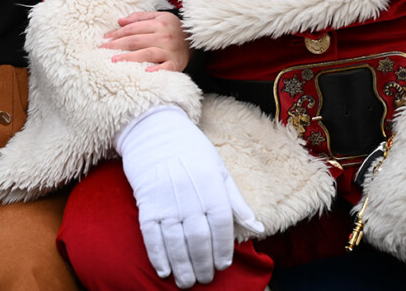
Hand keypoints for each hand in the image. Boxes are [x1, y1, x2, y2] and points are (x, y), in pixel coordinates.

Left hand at [103, 10, 189, 71]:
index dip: (117, 33)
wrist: (196, 41)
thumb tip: (119, 21)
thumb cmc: (173, 29)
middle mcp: (164, 36)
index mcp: (159, 23)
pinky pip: (165, 68)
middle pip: (136, 40)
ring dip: (129, 57)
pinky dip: (156, 70)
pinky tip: (145, 72)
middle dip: (117, 45)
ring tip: (114, 60)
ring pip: (146, 53)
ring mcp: (170, 51)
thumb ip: (139, 17)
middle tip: (103, 50)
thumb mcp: (160, 17)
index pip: (133, 28)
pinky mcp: (175, 64)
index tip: (105, 39)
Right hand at [117, 106, 263, 287]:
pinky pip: (151, 234)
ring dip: (182, 265)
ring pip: (175, 240)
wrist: (154, 129)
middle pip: (199, 237)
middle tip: (205, 279)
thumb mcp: (219, 169)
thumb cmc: (191, 149)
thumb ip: (237, 202)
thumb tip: (259, 228)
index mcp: (211, 183)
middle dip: (203, 263)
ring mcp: (165, 198)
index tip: (223, 264)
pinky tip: (164, 270)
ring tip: (186, 282)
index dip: (223, 247)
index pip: (221, 223)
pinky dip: (158, 254)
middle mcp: (189, 193)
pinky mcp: (146, 202)